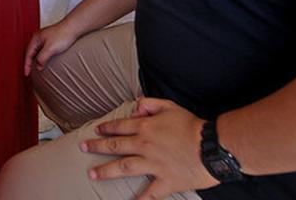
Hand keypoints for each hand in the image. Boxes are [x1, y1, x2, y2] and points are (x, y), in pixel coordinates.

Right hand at [23, 21, 81, 75]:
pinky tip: (44, 60)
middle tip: (28, 71)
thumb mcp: (50, 48)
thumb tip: (38, 66)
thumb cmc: (63, 35)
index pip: (28, 54)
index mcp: (36, 38)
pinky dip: (40, 56)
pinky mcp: (50, 39)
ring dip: (34, 59)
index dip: (27, 65)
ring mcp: (44, 38)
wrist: (73, 27)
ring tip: (35, 67)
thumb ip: (42, 58)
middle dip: (28, 62)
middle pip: (30, 52)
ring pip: (36, 51)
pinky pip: (41, 50)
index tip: (26, 73)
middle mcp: (38, 38)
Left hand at [83, 97, 218, 199]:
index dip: (106, 128)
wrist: (213, 147)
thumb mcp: (170, 106)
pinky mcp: (165, 181)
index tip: (96, 130)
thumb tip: (135, 107)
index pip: (120, 127)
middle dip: (96, 147)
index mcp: (146, 127)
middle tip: (83, 148)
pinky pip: (150, 193)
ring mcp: (153, 164)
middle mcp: (145, 145)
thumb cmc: (193, 126)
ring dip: (106, 171)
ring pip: (124, 168)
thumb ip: (150, 104)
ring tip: (92, 174)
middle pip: (115, 146)